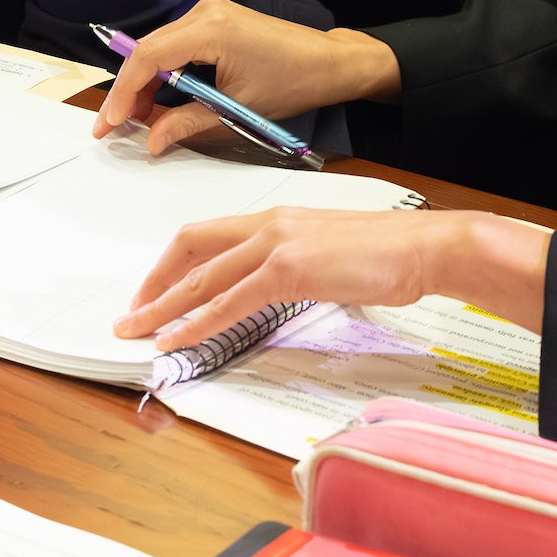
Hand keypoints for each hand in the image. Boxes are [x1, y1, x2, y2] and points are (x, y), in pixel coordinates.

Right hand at [92, 0, 400, 155]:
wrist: (330, 62)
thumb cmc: (294, 82)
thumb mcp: (237, 109)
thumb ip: (189, 123)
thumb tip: (152, 141)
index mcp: (211, 29)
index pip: (149, 57)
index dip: (125, 92)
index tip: (110, 122)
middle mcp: (205, 12)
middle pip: (149, 50)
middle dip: (130, 90)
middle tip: (113, 126)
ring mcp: (209, 12)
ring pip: (160, 48)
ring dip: (146, 83)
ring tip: (135, 119)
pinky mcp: (215, 20)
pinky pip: (177, 45)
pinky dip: (165, 72)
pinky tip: (159, 100)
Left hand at [112, 208, 551, 348]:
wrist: (425, 247)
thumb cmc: (389, 254)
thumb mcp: (329, 254)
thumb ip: (296, 265)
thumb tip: (277, 289)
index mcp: (276, 217)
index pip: (208, 236)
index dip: (174, 265)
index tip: (157, 292)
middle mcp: (268, 223)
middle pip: (190, 248)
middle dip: (154, 283)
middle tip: (131, 314)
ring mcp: (277, 243)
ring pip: (202, 277)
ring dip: (164, 308)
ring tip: (137, 332)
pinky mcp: (289, 269)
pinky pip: (231, 300)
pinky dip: (199, 322)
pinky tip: (179, 339)